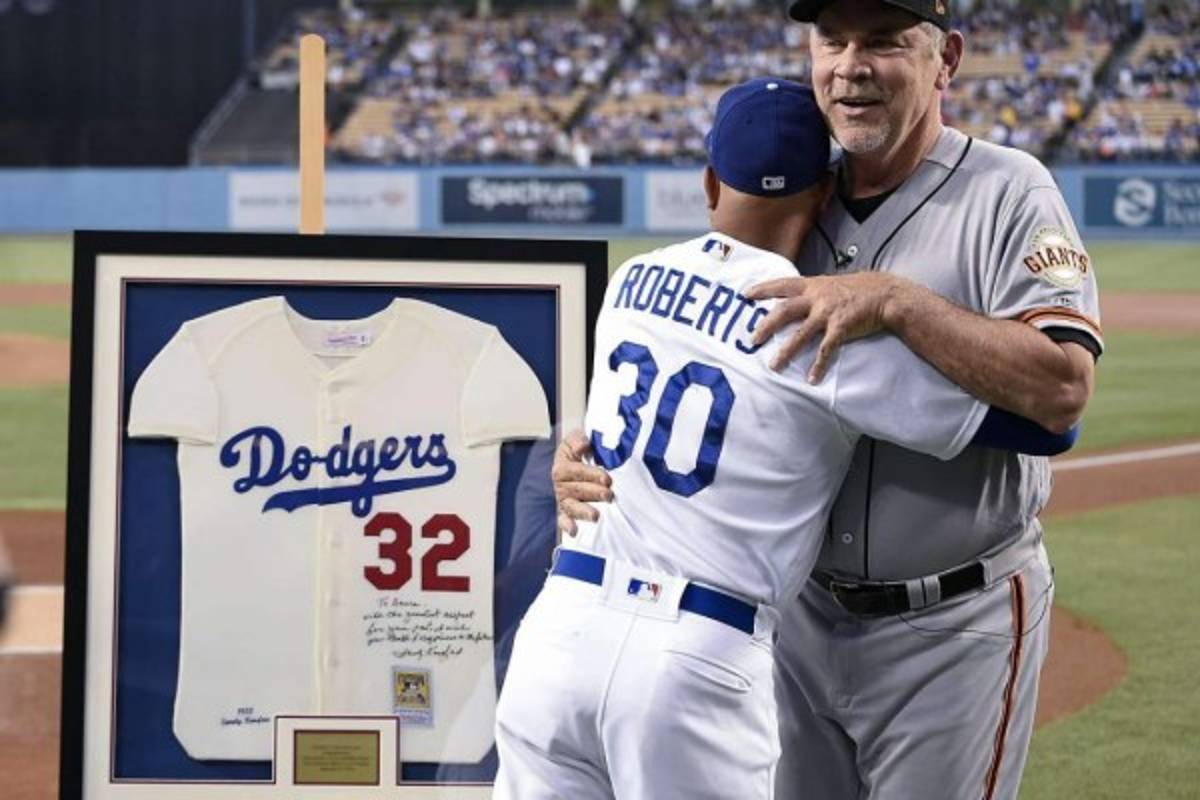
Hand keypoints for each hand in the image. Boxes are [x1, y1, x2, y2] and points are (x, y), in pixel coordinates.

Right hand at [551, 429, 612, 536]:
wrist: (577, 457)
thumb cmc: (579, 448)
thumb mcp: (576, 438)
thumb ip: (578, 439)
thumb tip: (583, 445)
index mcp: (562, 466)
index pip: (576, 471)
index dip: (590, 474)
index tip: (606, 478)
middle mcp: (560, 485)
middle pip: (576, 490)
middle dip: (594, 493)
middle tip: (609, 494)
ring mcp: (563, 499)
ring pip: (571, 506)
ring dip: (583, 511)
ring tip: (595, 516)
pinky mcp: (567, 510)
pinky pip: (564, 519)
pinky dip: (567, 525)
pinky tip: (574, 531)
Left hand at [746, 272, 902, 381]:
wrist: (886, 294)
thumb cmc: (860, 289)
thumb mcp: (833, 284)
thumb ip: (815, 291)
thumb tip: (799, 299)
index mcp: (813, 285)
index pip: (783, 284)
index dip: (763, 289)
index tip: (746, 294)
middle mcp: (817, 298)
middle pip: (784, 311)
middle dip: (766, 326)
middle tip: (752, 339)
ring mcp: (828, 313)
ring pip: (800, 334)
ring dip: (786, 351)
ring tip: (774, 365)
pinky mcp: (841, 327)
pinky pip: (826, 349)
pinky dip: (818, 365)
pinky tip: (811, 378)